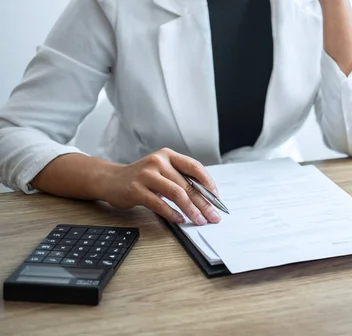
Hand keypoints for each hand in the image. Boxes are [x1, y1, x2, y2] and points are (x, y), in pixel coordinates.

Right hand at [102, 148, 220, 225]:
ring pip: (177, 193)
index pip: (194, 167)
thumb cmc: (141, 177)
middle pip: (188, 184)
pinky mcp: (137, 189)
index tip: (216, 197)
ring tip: (199, 220)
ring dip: (191, 210)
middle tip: (213, 216)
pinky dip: (172, 213)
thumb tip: (205, 197)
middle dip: (204, 203)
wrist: (110, 180)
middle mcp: (159, 161)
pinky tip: (180, 220)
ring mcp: (147, 175)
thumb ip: (180, 178)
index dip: (208, 182)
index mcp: (168, 155)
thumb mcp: (162, 171)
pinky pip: (160, 203)